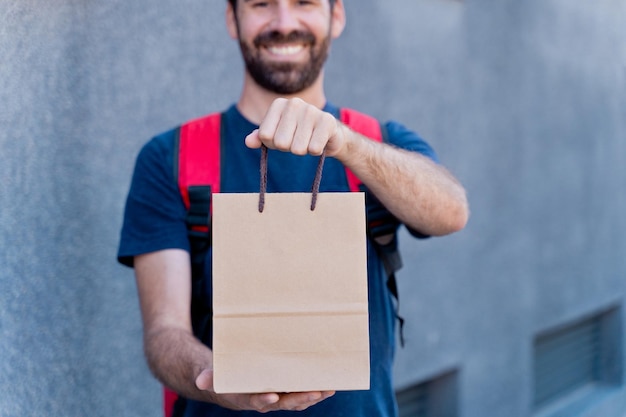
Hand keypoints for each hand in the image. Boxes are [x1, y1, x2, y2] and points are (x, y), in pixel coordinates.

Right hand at [195, 369, 334, 411]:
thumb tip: (200, 381)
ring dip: (312, 396)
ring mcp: (276, 397)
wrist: (228, 384)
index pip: (256, 401)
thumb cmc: (221, 376)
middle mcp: (264, 400)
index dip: (264, 400)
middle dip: (300, 398)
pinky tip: (328, 386)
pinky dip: (314, 391)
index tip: (273, 396)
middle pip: (284, 403)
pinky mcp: (284, 392)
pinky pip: (300, 394)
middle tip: (315, 392)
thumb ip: (209, 377)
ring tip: (328, 389)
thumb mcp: (213, 376)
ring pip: (296, 400)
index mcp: (246, 398)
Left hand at [245, 97, 348, 157]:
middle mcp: (294, 103)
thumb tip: (248, 141)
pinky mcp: (327, 121)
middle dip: (288, 148)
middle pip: (280, 143)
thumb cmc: (297, 134)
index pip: (264, 135)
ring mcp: (311, 111)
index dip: (272, 143)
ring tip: (308, 140)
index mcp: (278, 104)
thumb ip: (260, 137)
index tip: (282, 137)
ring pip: (297, 149)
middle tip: (297, 140)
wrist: (328, 134)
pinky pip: (314, 149)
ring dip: (303, 150)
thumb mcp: (275, 135)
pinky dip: (316, 151)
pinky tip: (319, 142)